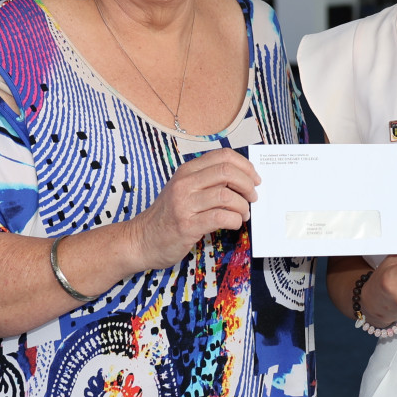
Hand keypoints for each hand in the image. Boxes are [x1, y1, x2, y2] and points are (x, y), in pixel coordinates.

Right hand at [127, 148, 258, 270]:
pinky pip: (220, 217)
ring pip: (226, 195)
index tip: (254, 178)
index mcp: (186, 171)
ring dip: (243, 206)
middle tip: (253, 197)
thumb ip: (208, 182)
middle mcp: (184, 184)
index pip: (222, 156)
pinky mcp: (187, 225)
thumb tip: (243, 180)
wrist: (141, 240)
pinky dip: (234, 220)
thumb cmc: (167, 216)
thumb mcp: (184, 190)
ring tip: (243, 214)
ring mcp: (184, 204)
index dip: (245, 165)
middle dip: (248, 184)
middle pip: (227, 171)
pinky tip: (234, 223)